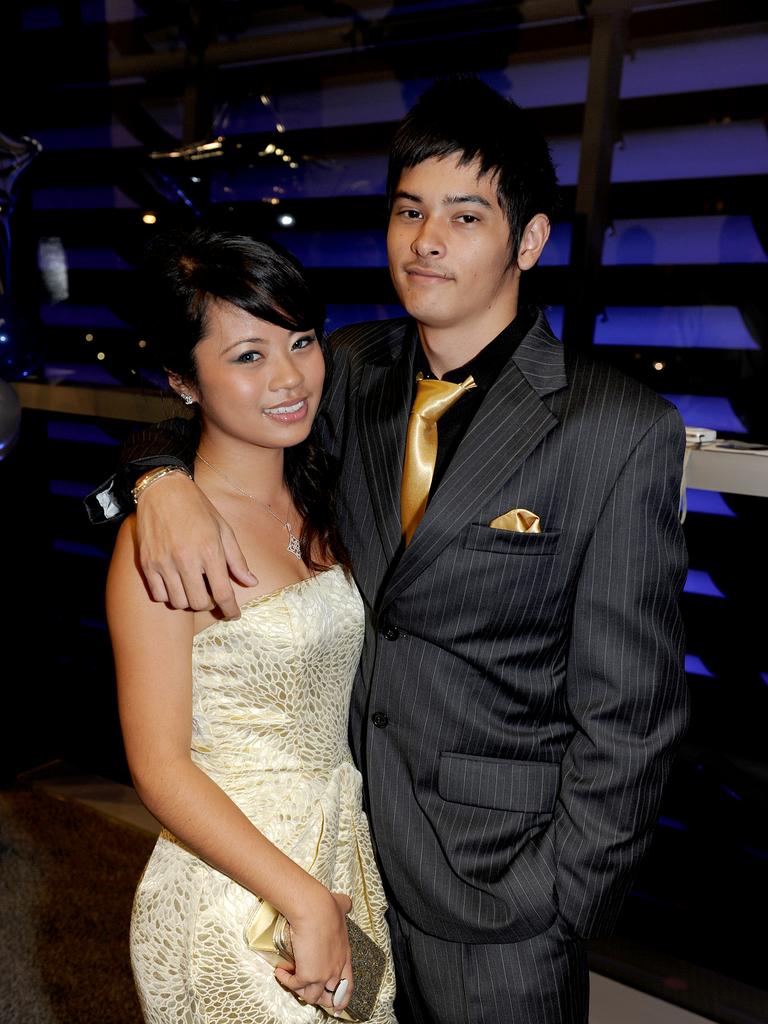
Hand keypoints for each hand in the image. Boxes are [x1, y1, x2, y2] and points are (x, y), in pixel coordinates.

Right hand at [135, 471, 256, 617]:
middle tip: (211, 594)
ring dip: (188, 601)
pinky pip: (158, 595)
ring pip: (178, 602)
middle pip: (199, 603)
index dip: (230, 610)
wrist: (162, 490)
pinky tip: (175, 584)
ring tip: (192, 587)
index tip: (234, 615)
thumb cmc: (198, 508)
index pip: (222, 593)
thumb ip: (237, 559)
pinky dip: (169, 595)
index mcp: (210, 550)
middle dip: (209, 604)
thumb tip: (252, 582)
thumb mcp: (223, 529)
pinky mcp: (147, 564)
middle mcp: (186, 560)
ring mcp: (164, 563)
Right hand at [275, 891, 353, 1013]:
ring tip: (292, 980)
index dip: (342, 998)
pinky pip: (294, 986)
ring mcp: (323, 975)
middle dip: (321, 1000)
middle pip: (330, 997)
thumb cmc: (326, 906)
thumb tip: (345, 903)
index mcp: (344, 957)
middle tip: (310, 995)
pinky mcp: (308, 976)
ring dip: (300, 991)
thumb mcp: (342, 907)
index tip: (337, 1005)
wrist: (314, 910)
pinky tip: (280, 972)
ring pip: (311, 997)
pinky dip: (285, 980)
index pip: (347, 986)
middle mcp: (336, 970)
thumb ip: (344, 908)